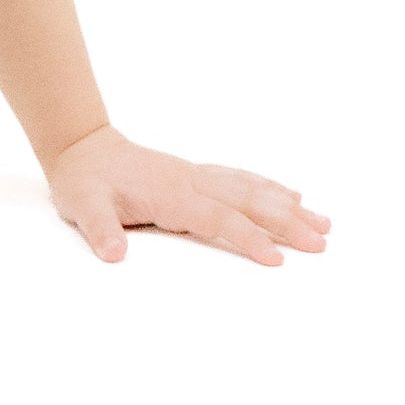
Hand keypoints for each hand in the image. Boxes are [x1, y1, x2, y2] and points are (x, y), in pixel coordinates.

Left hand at [44, 123, 331, 265]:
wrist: (80, 146)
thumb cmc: (83, 180)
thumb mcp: (82, 205)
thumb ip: (100, 229)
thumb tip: (114, 253)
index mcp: (169, 193)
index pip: (216, 217)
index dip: (246, 236)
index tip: (277, 258)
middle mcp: (190, 181)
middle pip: (245, 201)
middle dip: (285, 221)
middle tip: (322, 243)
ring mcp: (195, 176)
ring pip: (248, 188)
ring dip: (286, 204)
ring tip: (324, 223)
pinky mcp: (196, 175)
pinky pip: (239, 179)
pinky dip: (268, 186)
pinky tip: (292, 194)